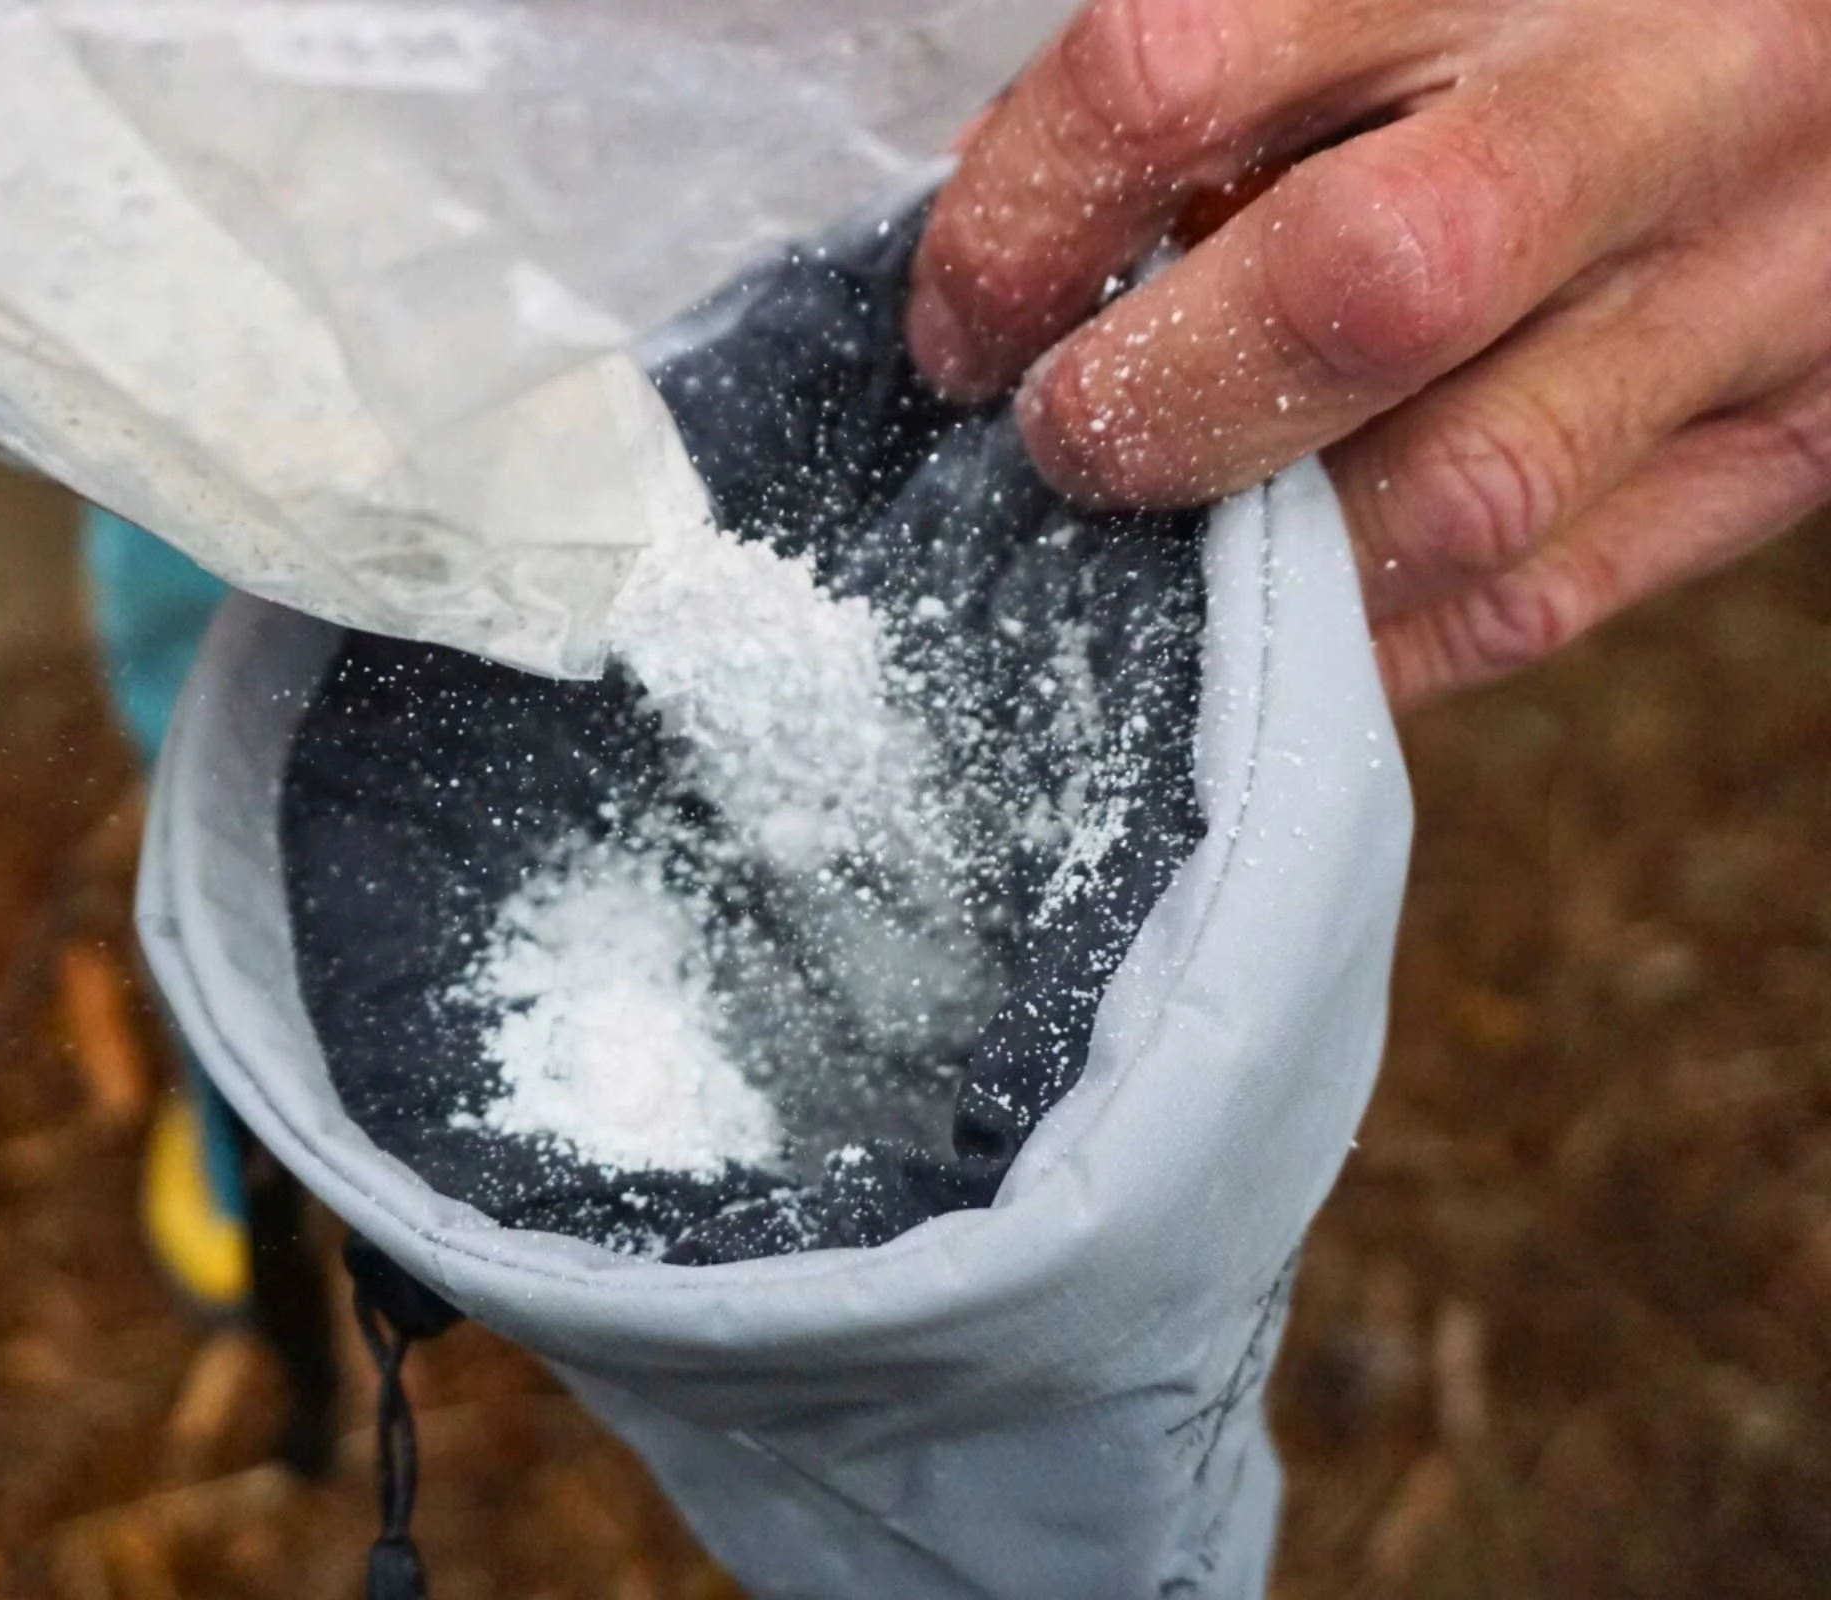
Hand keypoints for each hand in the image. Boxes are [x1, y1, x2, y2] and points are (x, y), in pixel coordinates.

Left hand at [907, 0, 1830, 706]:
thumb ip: (1231, 74)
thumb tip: (1026, 256)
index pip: (1171, 79)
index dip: (1019, 230)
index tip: (969, 324)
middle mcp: (1652, 96)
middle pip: (1353, 291)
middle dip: (1151, 407)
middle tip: (1067, 442)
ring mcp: (1752, 281)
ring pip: (1466, 493)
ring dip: (1264, 560)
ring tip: (1171, 540)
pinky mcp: (1795, 436)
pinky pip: (1546, 598)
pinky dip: (1379, 635)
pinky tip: (1293, 610)